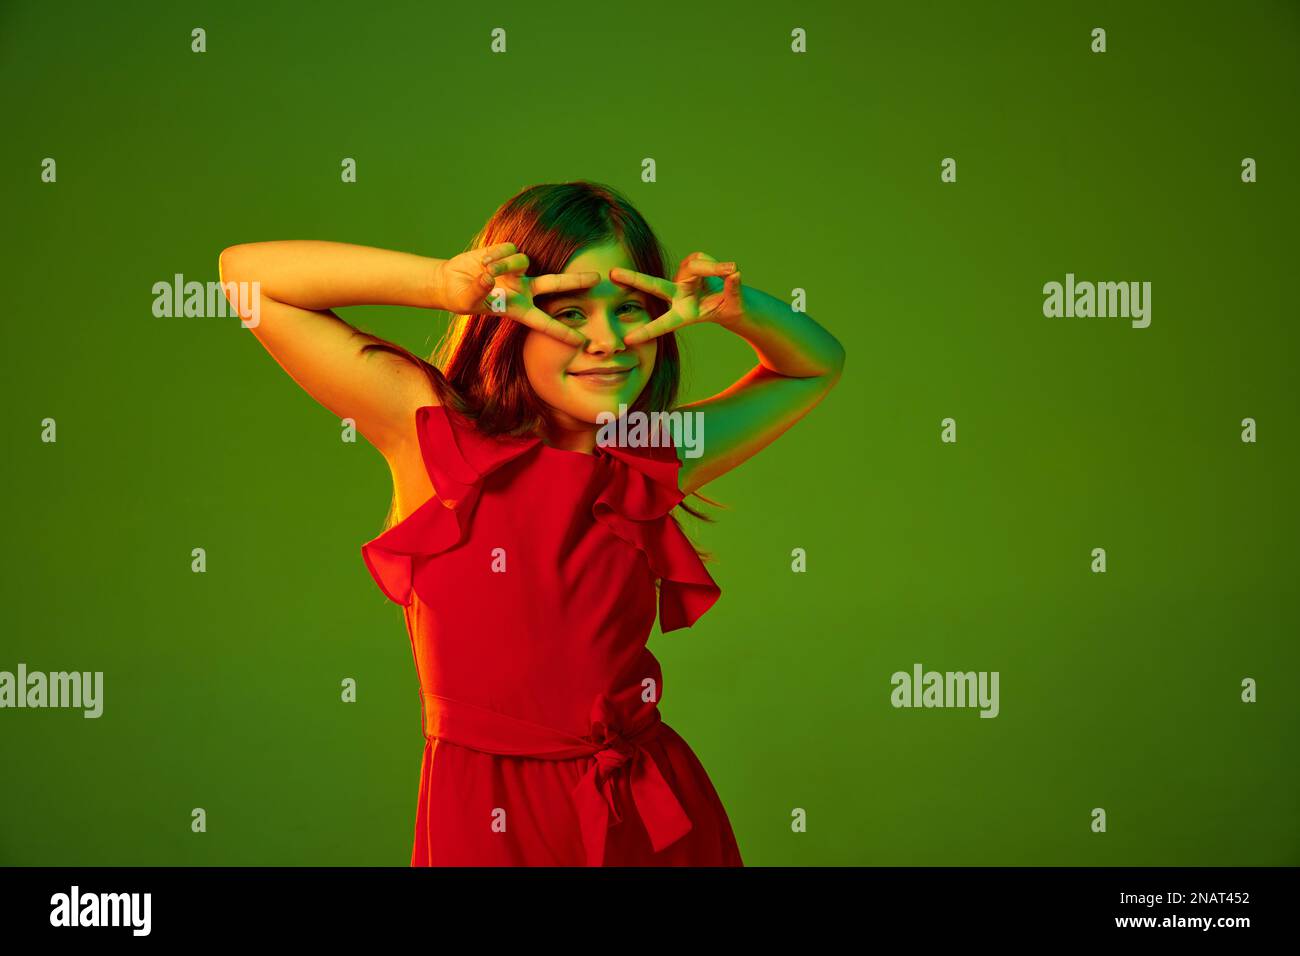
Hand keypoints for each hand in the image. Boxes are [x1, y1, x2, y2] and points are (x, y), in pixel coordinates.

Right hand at [434, 242, 596, 346]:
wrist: (450, 282)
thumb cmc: (461, 298)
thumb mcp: (467, 300)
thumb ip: (479, 291)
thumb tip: (489, 276)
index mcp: (518, 309)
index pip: (545, 323)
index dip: (563, 332)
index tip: (583, 342)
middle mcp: (523, 290)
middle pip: (556, 284)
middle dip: (576, 281)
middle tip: (598, 279)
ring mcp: (517, 272)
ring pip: (522, 261)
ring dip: (503, 264)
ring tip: (484, 269)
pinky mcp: (507, 253)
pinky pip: (509, 250)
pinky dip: (495, 254)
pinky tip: (482, 260)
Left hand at [613, 251, 742, 345]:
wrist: (734, 298)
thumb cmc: (732, 308)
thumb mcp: (735, 305)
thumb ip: (734, 290)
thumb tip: (734, 272)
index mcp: (685, 313)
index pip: (665, 322)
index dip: (648, 331)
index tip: (629, 340)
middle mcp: (679, 294)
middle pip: (654, 285)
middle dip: (633, 279)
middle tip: (612, 274)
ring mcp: (684, 277)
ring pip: (697, 267)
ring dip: (715, 269)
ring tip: (733, 271)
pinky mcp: (692, 262)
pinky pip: (705, 260)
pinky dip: (719, 266)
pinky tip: (728, 271)